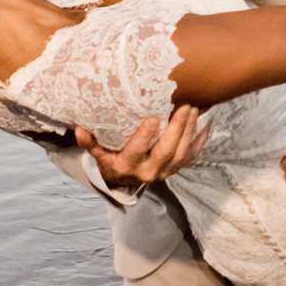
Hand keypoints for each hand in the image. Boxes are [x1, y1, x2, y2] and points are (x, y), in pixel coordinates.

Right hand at [75, 105, 209, 189]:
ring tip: (195, 107)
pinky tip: (207, 121)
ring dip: (190, 129)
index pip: (137, 150)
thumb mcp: (98, 153)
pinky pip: (192, 155)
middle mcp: (149, 171)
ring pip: (183, 152)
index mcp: (128, 165)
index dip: (145, 135)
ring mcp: (166, 172)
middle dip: (177, 127)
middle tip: (184, 105)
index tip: (152, 117)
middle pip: (167, 149)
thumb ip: (89, 141)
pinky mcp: (177, 169)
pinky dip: (201, 139)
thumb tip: (78, 129)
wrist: (125, 180)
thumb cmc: (111, 159)